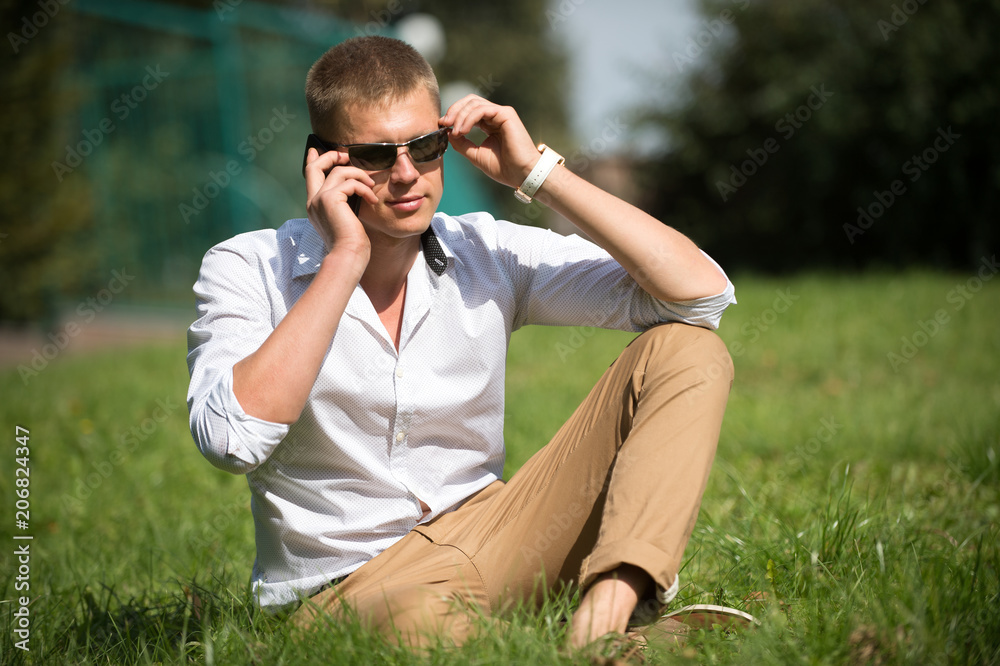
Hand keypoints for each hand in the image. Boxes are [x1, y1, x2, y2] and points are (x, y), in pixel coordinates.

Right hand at [303, 146, 377, 262]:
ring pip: (339, 171)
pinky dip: (364, 188)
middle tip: (347, 155)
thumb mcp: (345, 219)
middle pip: (316, 166)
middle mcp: (313, 201)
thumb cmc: (351, 244)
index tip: (317, 150)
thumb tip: (354, 188)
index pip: (310, 177)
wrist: (348, 257)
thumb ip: (344, 203)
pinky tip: (372, 199)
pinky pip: (350, 183)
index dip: (313, 160)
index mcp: (315, 206)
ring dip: (359, 174)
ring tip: (371, 185)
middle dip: (332, 156)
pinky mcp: (330, 200)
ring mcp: (319, 200)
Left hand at [440, 95, 541, 188]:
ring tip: (455, 132)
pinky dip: (469, 118)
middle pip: (469, 101)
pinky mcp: (506, 114)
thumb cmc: (503, 168)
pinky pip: (482, 110)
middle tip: (444, 123)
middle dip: (454, 111)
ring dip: (460, 116)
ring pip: (474, 103)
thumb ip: (461, 143)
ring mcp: (501, 113)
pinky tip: (463, 130)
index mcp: (489, 124)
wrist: (522, 174)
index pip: (468, 110)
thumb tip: (446, 132)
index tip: (442, 126)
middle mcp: (495, 116)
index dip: (453, 115)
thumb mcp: (475, 155)